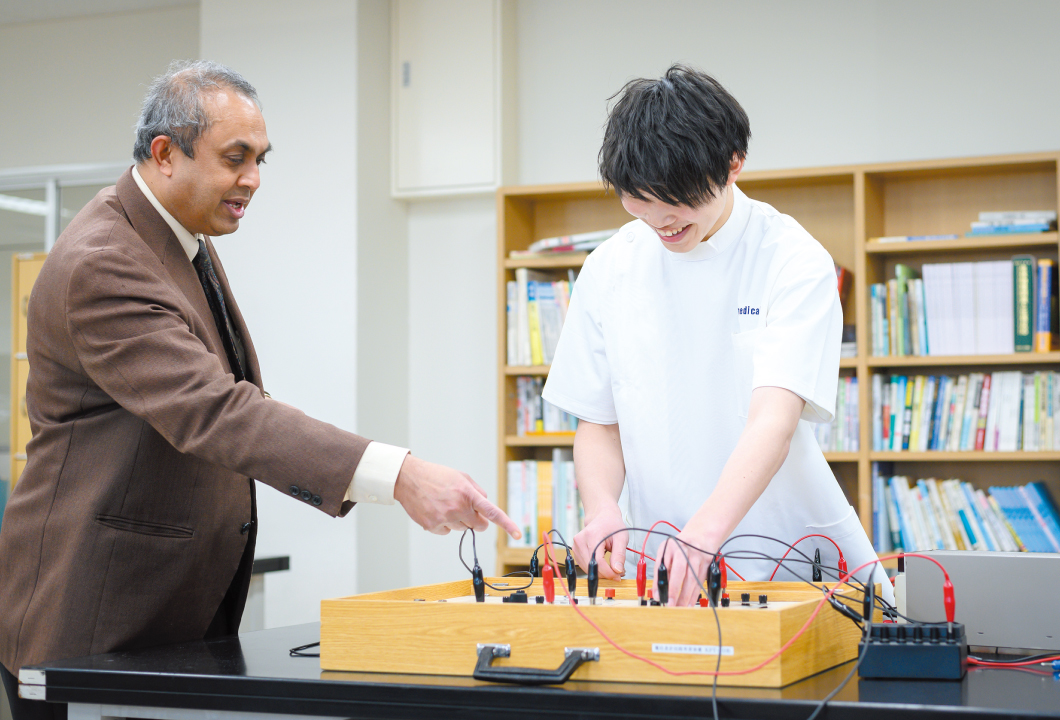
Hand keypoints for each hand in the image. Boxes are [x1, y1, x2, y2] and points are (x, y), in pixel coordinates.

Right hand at [394, 455, 520, 538]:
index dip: (507, 524)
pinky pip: (447, 532)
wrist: (409, 479)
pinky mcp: (432, 526)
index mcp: (468, 494)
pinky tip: (435, 511)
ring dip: (459, 520)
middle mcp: (458, 508)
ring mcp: (445, 518)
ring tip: (444, 505)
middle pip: (479, 526)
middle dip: (477, 520)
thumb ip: (477, 491)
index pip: (492, 512)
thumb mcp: (461, 477)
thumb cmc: (436, 476)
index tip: (518, 534)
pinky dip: (443, 525)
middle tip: (467, 510)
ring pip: (462, 529)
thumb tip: (486, 504)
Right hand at [572, 504, 626, 578]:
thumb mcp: (621, 538)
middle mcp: (580, 541)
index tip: (618, 576)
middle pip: (591, 566)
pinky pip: (584, 566)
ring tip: (612, 568)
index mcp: (592, 535)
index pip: (597, 561)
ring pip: (587, 568)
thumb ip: (619, 555)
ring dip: (600, 573)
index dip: (608, 572)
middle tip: (618, 573)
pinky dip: (595, 569)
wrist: (602, 516)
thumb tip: (617, 571)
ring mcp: (576, 546)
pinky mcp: (576, 551)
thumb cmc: (612, 525)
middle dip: (605, 574)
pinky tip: (603, 565)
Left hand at [655, 521, 718, 606]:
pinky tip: (690, 603)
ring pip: (692, 578)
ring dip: (686, 596)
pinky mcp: (706, 562)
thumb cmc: (681, 546)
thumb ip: (663, 569)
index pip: (662, 566)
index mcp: (669, 546)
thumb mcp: (668, 551)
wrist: (701, 534)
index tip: (658, 596)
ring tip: (680, 607)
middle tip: (670, 604)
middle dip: (674, 589)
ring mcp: (696, 555)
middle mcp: (683, 549)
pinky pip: (700, 581)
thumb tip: (658, 592)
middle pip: (679, 571)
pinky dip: (694, 594)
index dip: (660, 583)